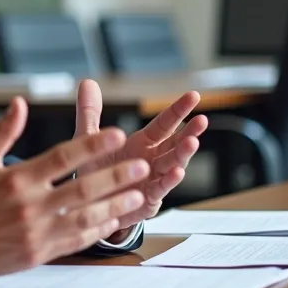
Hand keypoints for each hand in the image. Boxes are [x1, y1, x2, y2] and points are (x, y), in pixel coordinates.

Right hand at [0, 96, 148, 283]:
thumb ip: (2, 131)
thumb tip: (20, 103)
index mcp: (17, 178)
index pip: (62, 156)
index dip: (92, 145)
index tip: (117, 135)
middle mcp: (29, 205)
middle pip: (82, 187)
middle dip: (115, 176)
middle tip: (140, 165)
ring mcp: (35, 232)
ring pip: (85, 217)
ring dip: (114, 205)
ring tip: (138, 194)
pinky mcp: (37, 253)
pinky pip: (75, 241)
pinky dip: (97, 230)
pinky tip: (113, 220)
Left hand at [74, 79, 207, 240]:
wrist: (86, 206)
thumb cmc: (94, 172)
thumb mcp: (88, 140)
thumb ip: (90, 113)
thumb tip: (87, 82)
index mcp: (141, 143)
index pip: (163, 124)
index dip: (178, 110)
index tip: (194, 96)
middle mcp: (151, 160)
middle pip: (174, 144)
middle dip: (189, 132)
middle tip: (202, 120)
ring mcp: (152, 180)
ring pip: (172, 165)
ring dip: (183, 154)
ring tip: (192, 142)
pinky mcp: (147, 200)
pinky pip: (159, 189)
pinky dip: (168, 181)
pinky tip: (177, 172)